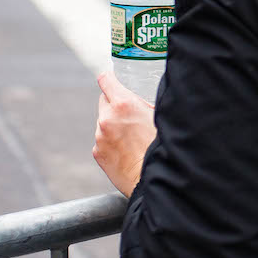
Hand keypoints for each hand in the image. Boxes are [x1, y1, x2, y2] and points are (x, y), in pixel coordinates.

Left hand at [93, 71, 156, 196]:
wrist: (150, 179)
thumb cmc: (160, 148)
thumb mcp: (159, 118)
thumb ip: (145, 104)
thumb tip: (142, 98)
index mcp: (123, 104)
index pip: (106, 80)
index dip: (111, 78)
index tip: (113, 79)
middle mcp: (107, 118)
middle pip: (104, 100)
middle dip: (116, 105)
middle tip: (132, 115)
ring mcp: (100, 136)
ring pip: (104, 122)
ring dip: (114, 125)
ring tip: (133, 138)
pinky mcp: (97, 152)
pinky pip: (103, 140)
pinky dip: (111, 141)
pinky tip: (127, 150)